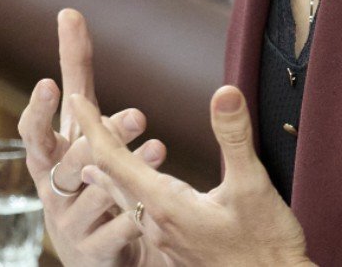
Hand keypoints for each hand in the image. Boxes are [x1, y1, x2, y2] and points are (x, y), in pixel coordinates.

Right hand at [19, 9, 169, 265]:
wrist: (95, 248)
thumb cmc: (84, 169)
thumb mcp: (81, 123)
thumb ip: (75, 72)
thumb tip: (69, 12)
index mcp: (48, 157)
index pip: (34, 133)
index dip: (39, 111)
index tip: (48, 84)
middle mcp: (52, 188)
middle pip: (64, 162)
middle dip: (96, 137)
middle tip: (137, 112)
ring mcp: (69, 222)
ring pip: (93, 193)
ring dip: (128, 169)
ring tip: (159, 147)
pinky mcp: (93, 252)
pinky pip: (114, 232)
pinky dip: (132, 215)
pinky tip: (151, 201)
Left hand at [72, 86, 312, 266]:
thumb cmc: (265, 244)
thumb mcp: (253, 185)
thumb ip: (235, 138)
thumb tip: (224, 93)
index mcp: (167, 205)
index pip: (115, 160)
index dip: (95, 127)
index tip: (75, 100)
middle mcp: (156, 224)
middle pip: (111, 178)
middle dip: (95, 143)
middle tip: (80, 114)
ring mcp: (164, 240)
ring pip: (123, 197)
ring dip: (108, 168)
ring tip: (95, 148)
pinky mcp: (176, 248)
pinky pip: (137, 212)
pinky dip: (126, 188)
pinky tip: (131, 189)